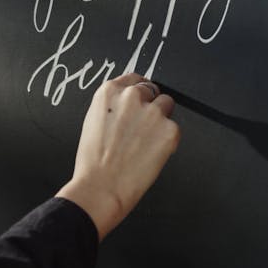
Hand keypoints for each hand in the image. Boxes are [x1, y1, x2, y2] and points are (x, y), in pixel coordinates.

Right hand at [56, 73, 179, 239]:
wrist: (100, 188)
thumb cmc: (93, 163)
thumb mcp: (94, 122)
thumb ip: (114, 107)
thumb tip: (129, 106)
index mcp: (110, 92)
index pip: (135, 79)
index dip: (139, 93)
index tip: (141, 102)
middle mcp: (132, 97)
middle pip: (153, 91)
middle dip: (150, 107)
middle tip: (141, 131)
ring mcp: (153, 113)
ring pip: (167, 107)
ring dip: (160, 121)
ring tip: (144, 144)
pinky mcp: (170, 131)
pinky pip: (174, 130)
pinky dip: (167, 142)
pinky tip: (150, 155)